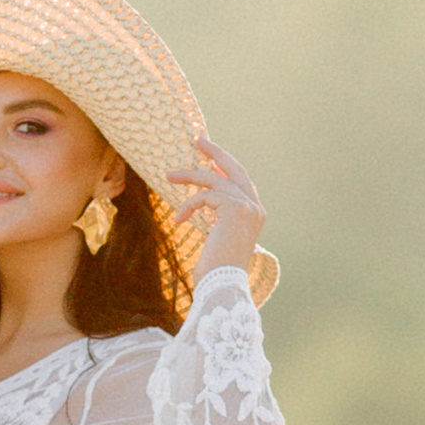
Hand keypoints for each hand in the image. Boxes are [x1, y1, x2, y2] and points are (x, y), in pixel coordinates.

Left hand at [165, 135, 265, 284]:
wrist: (222, 285)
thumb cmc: (216, 271)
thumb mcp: (219, 238)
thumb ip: (219, 217)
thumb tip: (205, 200)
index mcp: (256, 214)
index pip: (241, 181)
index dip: (225, 166)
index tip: (209, 158)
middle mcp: (256, 208)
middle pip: (235, 169)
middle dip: (216, 153)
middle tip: (199, 140)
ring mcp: (248, 206)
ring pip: (214, 179)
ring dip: (189, 175)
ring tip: (169, 175)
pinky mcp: (234, 207)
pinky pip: (204, 196)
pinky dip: (188, 206)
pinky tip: (179, 220)